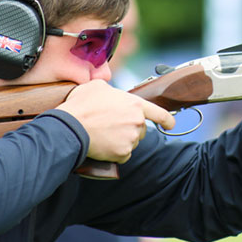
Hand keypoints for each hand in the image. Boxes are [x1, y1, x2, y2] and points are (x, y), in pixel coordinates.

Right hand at [56, 80, 174, 162]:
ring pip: (131, 142)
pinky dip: (115, 152)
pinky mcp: (122, 153)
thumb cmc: (82, 105)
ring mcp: (131, 138)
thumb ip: (112, 90)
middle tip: (111, 125)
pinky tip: (104, 145)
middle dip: (130, 129)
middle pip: (140, 129)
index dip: (167, 120)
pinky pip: (123, 155)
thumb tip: (110, 93)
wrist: (71, 126)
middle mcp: (137, 122)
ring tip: (103, 134)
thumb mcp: (98, 86)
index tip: (170, 125)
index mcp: (135, 104)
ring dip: (121, 140)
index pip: (159, 113)